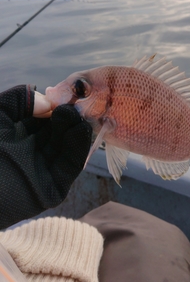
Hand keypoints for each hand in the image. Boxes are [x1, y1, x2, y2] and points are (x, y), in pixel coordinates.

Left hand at [0, 85, 91, 228]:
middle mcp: (31, 152)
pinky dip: (79, 148)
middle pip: (58, 131)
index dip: (56, 105)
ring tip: (79, 114)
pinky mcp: (52, 189)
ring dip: (76, 129)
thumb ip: (17, 100)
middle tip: (78, 103)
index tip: (67, 93)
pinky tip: (80, 130)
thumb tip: (46, 101)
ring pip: (67, 148)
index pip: (43, 118)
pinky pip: (70, 167)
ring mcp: (43, 171)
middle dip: (69, 116)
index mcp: (17, 136)